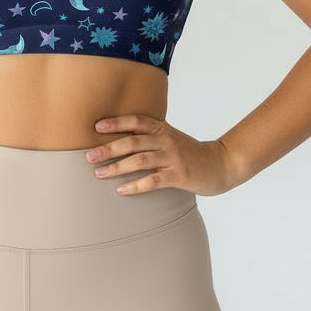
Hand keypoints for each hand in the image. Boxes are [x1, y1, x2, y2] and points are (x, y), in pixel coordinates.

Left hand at [85, 114, 239, 196]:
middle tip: (89, 156)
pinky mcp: (179, 175)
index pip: (136, 121)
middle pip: (133, 141)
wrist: (220, 164)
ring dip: (117, 167)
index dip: (116, 122)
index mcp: (163, 129)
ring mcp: (173, 157)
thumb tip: (121, 139)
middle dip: (109, 148)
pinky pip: (153, 180)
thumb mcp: (171, 138)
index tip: (96, 126)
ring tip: (100, 174)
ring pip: (140, 160)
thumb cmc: (190, 153)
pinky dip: (136, 185)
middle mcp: (166, 140)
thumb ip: (151, 136)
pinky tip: (122, 189)